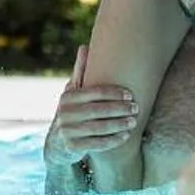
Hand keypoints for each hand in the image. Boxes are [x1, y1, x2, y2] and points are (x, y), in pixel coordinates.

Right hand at [45, 44, 139, 167]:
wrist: (58, 142)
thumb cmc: (73, 111)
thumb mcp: (74, 92)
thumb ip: (80, 71)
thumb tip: (84, 47)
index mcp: (68, 97)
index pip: (95, 92)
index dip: (114, 93)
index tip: (130, 94)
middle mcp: (65, 113)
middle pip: (98, 110)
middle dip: (120, 109)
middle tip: (136, 108)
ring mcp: (67, 131)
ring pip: (99, 128)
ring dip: (119, 125)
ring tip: (133, 122)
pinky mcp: (72, 147)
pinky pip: (97, 144)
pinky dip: (113, 140)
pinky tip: (125, 136)